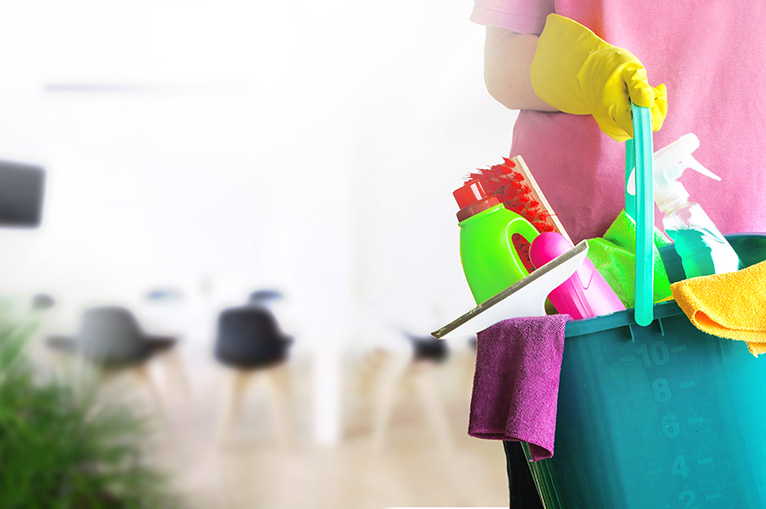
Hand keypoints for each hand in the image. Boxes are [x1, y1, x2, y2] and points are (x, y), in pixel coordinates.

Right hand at [530, 14, 667, 141]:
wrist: (586, 70)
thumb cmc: (609, 66)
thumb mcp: (628, 67)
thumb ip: (639, 85)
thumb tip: (649, 103)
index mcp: (613, 109)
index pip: (639, 127)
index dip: (654, 115)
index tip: (658, 93)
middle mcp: (610, 123)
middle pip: (642, 128)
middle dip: (654, 109)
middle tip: (654, 87)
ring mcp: (610, 127)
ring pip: (639, 128)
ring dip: (649, 111)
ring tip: (645, 90)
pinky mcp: (611, 127)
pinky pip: (632, 126)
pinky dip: (641, 114)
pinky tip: (638, 99)